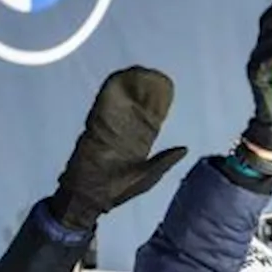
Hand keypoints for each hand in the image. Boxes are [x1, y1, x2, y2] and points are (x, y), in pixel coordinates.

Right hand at [52, 66, 188, 229]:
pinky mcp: (93, 131)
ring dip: (123, 90)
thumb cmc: (118, 192)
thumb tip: (184, 149)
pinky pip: (100, 111)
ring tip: (132, 73)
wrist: (87, 198)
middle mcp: (121, 135)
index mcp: (136, 146)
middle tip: (147, 75)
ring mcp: (106, 131)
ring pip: (117, 106)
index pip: (147, 121)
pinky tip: (113, 83)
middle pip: (131, 109)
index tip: (162, 91)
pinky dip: (106, 97)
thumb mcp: (147, 177)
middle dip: (139, 93)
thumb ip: (164, 162)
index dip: (154, 108)